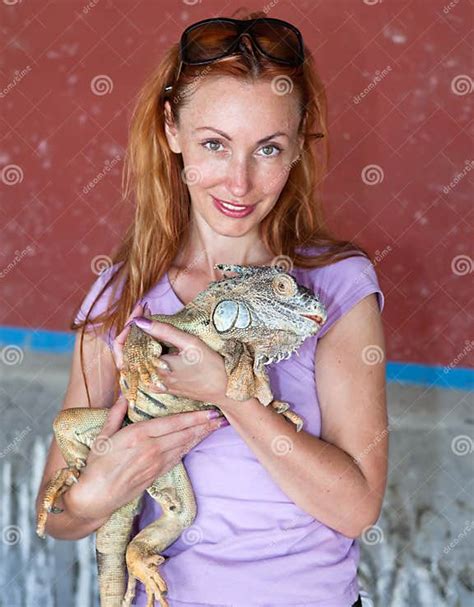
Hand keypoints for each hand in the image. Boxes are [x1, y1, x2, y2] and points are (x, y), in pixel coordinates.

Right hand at [64, 395, 224, 521]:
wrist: (96, 497)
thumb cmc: (97, 466)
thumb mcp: (103, 436)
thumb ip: (115, 415)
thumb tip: (123, 397)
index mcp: (138, 435)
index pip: (173, 423)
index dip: (193, 417)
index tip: (208, 410)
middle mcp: (151, 448)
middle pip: (183, 434)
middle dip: (203, 424)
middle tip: (220, 417)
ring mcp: (156, 463)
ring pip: (184, 445)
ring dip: (200, 435)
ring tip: (214, 427)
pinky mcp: (157, 474)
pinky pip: (178, 458)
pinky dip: (190, 448)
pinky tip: (197, 441)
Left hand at [114, 314, 229, 406]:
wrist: (223, 390)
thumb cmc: (211, 367)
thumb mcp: (190, 343)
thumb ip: (164, 331)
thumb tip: (139, 321)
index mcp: (153, 369)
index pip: (127, 345)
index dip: (131, 324)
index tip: (141, 309)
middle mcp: (150, 379)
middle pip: (128, 352)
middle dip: (134, 328)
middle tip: (144, 310)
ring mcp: (154, 384)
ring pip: (135, 359)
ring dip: (138, 338)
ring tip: (147, 319)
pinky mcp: (160, 387)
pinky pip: (144, 366)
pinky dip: (145, 350)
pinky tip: (154, 337)